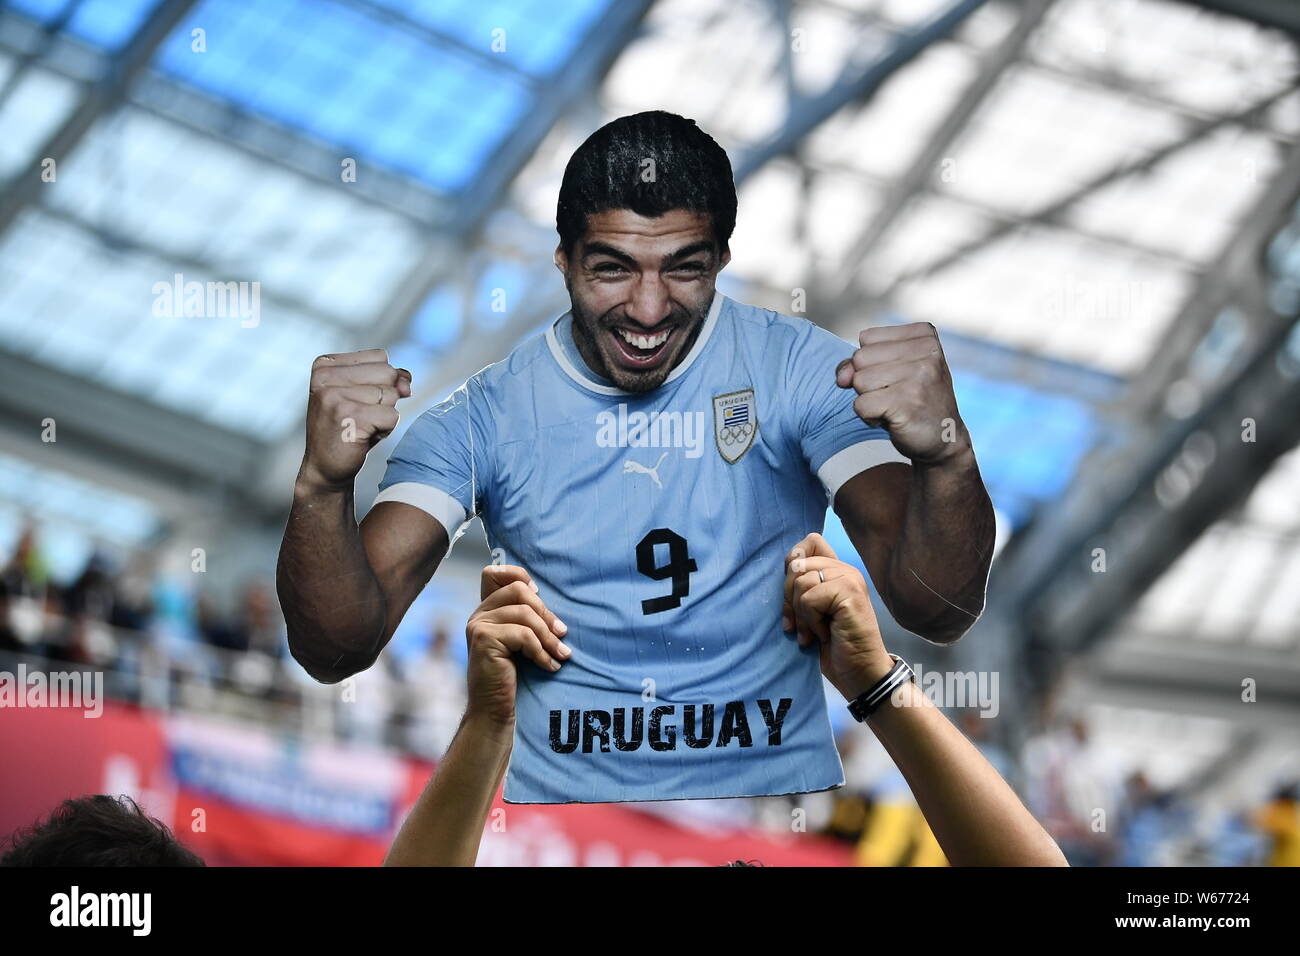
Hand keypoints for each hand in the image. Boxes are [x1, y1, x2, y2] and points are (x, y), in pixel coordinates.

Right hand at [298, 349, 411, 492]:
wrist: (325, 467)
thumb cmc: (348, 427)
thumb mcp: (364, 394)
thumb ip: (388, 378)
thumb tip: (406, 382)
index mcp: (325, 365)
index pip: (380, 357)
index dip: (382, 381)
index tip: (358, 400)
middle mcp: (325, 377)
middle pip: (387, 373)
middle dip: (385, 398)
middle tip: (361, 416)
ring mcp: (335, 396)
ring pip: (391, 395)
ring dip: (384, 415)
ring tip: (361, 426)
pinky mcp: (350, 416)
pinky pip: (392, 415)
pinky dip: (386, 429)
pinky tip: (364, 436)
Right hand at [464, 565, 569, 726]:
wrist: (493, 709)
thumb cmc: (511, 676)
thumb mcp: (520, 641)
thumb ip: (525, 618)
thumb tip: (544, 596)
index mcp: (486, 610)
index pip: (493, 573)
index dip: (519, 575)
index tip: (539, 594)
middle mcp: (478, 614)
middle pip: (518, 590)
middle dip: (545, 612)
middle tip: (562, 634)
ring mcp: (478, 625)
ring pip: (525, 614)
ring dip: (549, 637)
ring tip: (562, 654)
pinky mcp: (483, 639)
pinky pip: (523, 635)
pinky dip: (542, 652)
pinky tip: (550, 666)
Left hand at [782, 533, 893, 700]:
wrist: (858, 672)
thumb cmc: (833, 646)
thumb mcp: (810, 611)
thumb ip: (802, 586)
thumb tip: (787, 564)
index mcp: (837, 570)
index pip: (810, 541)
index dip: (792, 562)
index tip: (794, 596)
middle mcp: (845, 570)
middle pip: (796, 564)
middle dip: (789, 599)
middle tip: (800, 625)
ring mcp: (850, 579)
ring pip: (800, 583)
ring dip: (801, 616)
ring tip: (815, 632)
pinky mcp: (850, 593)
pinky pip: (810, 599)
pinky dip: (811, 622)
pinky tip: (825, 634)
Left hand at [835, 323, 969, 465]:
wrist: (943, 438)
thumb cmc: (913, 400)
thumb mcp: (890, 369)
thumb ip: (859, 362)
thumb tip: (842, 377)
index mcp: (924, 335)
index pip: (867, 338)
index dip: (871, 363)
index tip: (897, 377)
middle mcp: (927, 351)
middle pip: (860, 358)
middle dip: (868, 381)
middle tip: (895, 394)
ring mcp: (919, 376)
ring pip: (859, 381)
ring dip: (869, 400)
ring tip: (894, 406)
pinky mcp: (908, 402)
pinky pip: (861, 405)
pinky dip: (869, 417)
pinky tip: (892, 419)